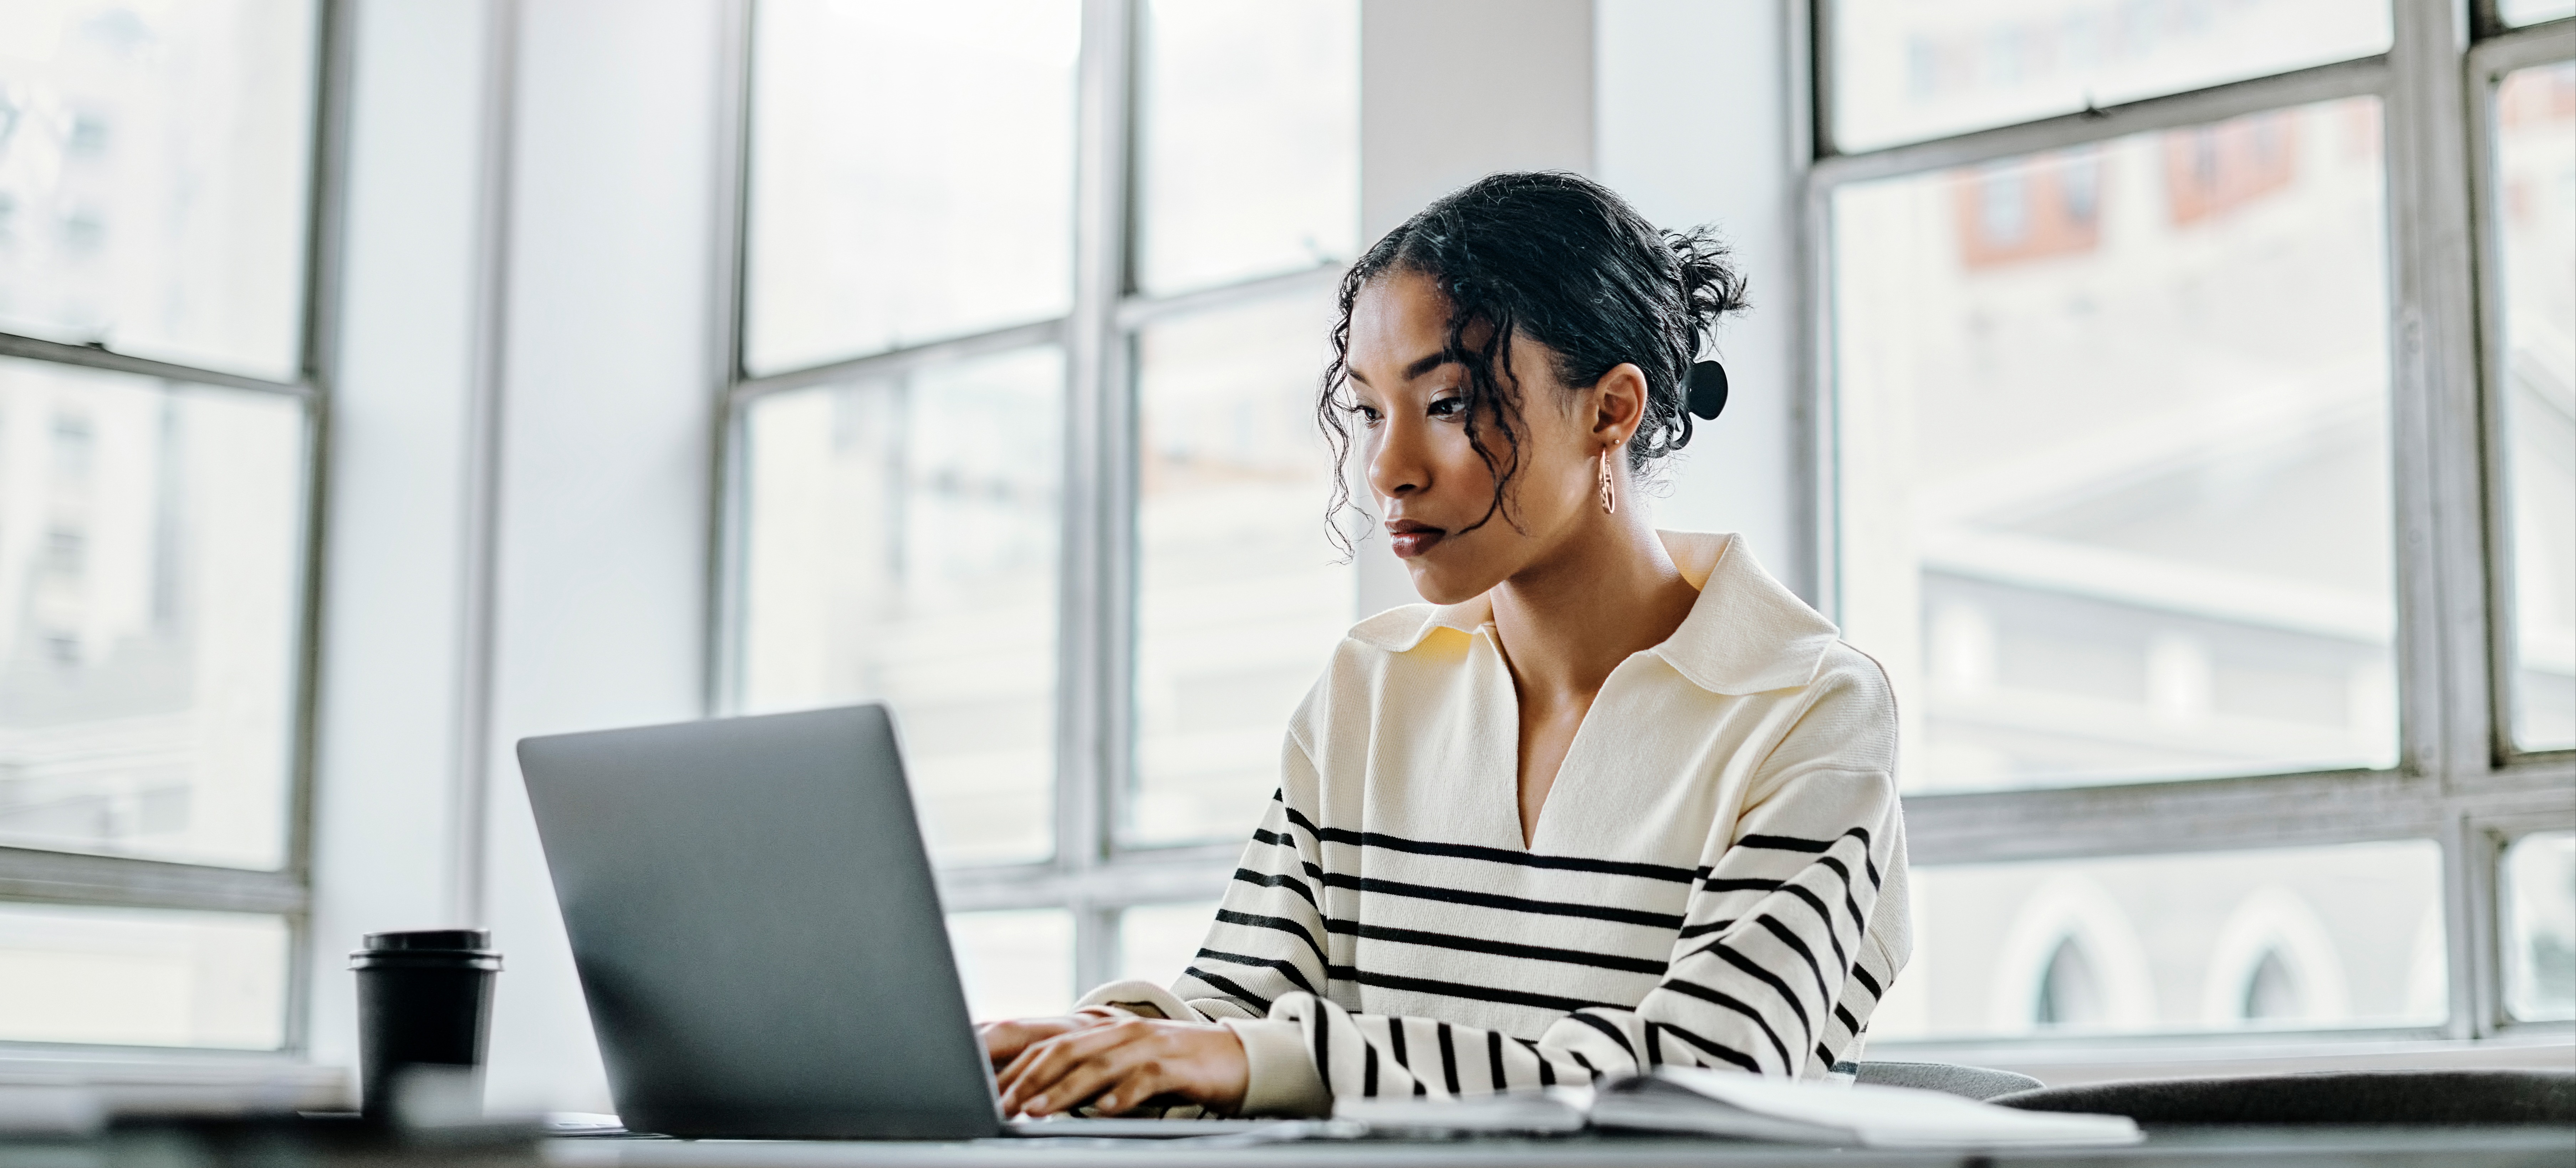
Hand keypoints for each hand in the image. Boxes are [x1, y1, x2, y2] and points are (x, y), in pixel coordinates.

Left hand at [992, 1015, 1248, 1117]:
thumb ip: (1091, 1074)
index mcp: (1106, 1032)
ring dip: (1063, 1090)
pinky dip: (1120, 1095)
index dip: (1019, 1068)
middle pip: (1066, 1053)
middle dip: (1030, 1081)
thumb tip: (1044, 1097)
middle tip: (1003, 1107)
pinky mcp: (1175, 1064)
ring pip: (1098, 1066)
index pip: (1052, 1046)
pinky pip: (1143, 1078)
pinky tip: (1101, 1111)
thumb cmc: (1176, 1067)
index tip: (993, 1095)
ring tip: (1037, 1110)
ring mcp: (1149, 1045)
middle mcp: (1122, 1033)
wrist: (1237, 1057)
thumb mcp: (1128, 1066)